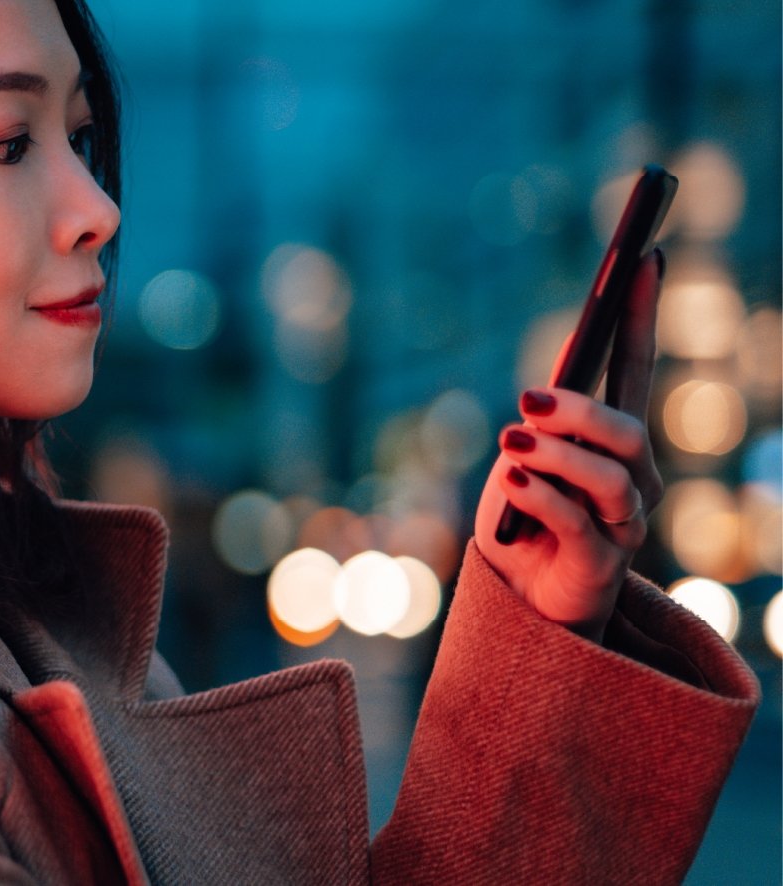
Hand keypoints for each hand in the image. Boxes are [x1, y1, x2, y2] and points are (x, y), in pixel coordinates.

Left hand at [471, 250, 665, 641]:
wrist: (518, 603)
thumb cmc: (522, 524)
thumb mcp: (521, 462)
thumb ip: (541, 428)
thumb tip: (540, 399)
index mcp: (613, 443)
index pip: (634, 368)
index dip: (642, 315)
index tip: (646, 258)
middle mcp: (633, 478)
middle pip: (627, 428)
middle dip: (581, 409)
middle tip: (527, 399)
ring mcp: (624, 522)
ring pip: (609, 476)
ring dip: (556, 455)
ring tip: (512, 446)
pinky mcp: (602, 562)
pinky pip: (578, 522)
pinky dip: (542, 497)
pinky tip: (513, 484)